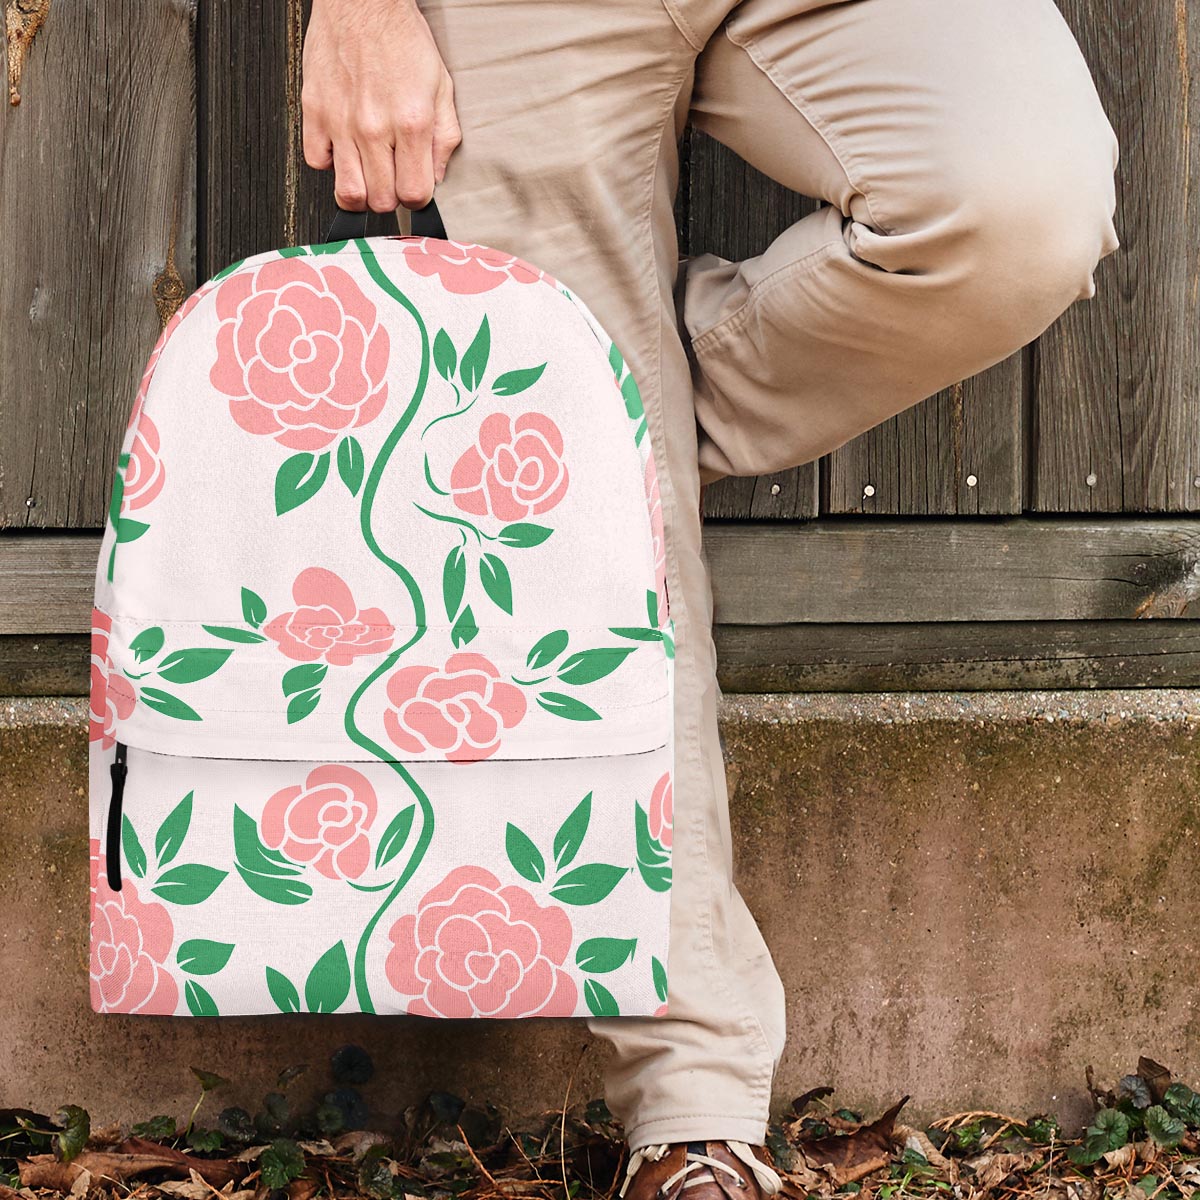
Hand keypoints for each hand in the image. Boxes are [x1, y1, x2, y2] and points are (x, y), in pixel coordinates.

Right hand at [302, 0, 461, 212]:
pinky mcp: (314, 111)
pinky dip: (330, 163)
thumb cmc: (401, 39)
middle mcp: (374, 127)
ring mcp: (341, 122)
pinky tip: (343, 149)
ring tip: (368, 175)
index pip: (414, 194)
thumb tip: (437, 176)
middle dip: (390, 197)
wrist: (362, 1)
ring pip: (348, 192)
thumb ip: (444, 137)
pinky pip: (316, 162)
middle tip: (391, 178)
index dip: (417, 198)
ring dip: (361, 192)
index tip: (414, 188)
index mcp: (411, 123)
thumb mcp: (441, 87)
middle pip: (381, 201)